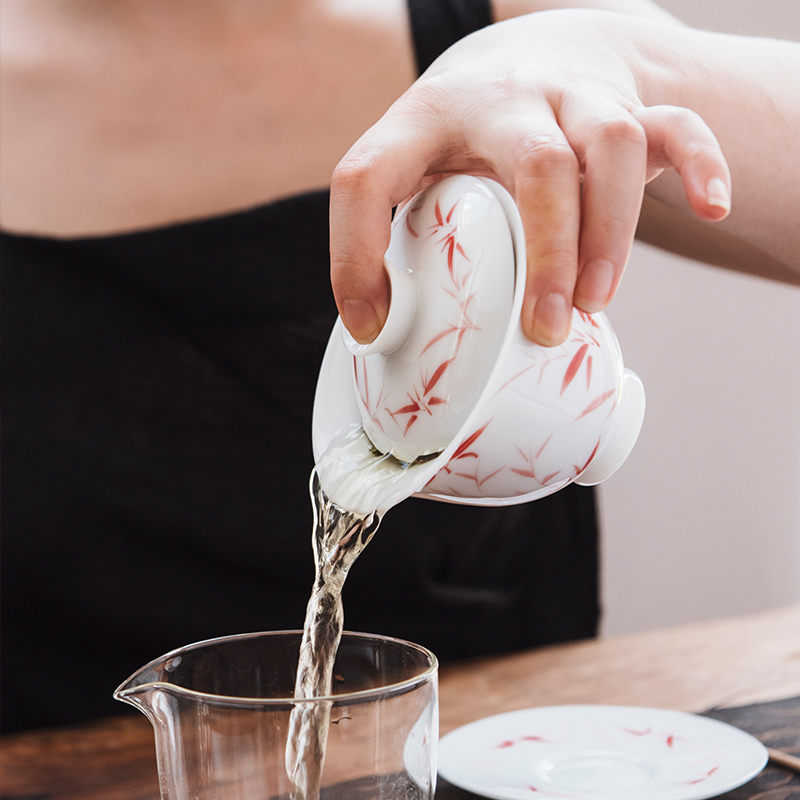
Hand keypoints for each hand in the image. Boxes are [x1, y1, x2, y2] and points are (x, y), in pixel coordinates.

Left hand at [329, 10, 729, 345]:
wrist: (526, 51)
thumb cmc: (459, 139)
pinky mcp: (628, 103)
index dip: (355, 256)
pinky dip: (699, 166)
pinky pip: (675, 123)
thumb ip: (392, 237)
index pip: (368, 176)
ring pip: (610, 145)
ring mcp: (571, 96)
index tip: (375, 326)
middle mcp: (501, 101)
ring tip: (595, 304)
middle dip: (549, 251)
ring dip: (611, 231)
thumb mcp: (412, 173)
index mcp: (423, 123)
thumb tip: (376, 334)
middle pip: (536, 164)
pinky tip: (712, 208)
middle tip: (546, 328)